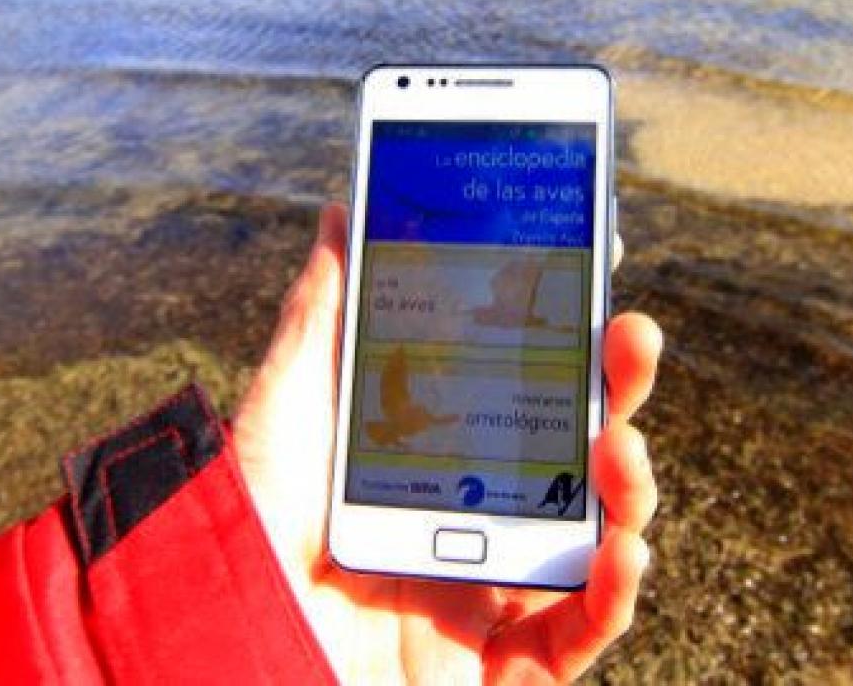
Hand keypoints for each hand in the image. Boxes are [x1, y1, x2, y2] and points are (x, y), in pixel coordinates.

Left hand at [234, 203, 660, 684]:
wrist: (222, 652)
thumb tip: (342, 213)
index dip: (564, 332)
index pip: (521, 386)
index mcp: (434, 456)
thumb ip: (321, 317)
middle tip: (630, 334)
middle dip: (614, 389)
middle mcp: (474, 517)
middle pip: (572, 448)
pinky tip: (620, 546)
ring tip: (617, 443)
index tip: (588, 266)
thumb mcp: (284, 412)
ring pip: (595, 532)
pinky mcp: (502, 664)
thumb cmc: (247, 535)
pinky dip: (614, 592)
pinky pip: (581, 631)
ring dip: (628, 482)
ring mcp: (492, 592)